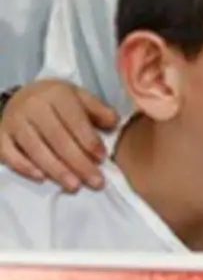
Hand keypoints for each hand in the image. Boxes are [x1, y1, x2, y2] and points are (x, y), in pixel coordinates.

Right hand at [0, 81, 116, 191]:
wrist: (22, 95)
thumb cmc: (58, 100)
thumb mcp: (80, 97)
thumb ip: (98, 110)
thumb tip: (114, 124)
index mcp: (57, 94)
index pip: (74, 120)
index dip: (88, 140)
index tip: (102, 158)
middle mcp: (33, 106)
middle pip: (57, 139)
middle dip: (78, 162)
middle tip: (95, 181)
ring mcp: (14, 122)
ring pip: (36, 149)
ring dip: (56, 170)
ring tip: (74, 186)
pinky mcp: (0, 135)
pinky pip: (9, 154)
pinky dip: (24, 167)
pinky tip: (42, 178)